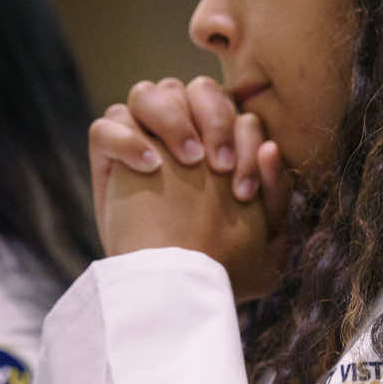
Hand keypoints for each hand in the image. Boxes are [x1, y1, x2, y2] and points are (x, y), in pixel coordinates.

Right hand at [91, 78, 293, 297]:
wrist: (172, 295)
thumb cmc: (220, 269)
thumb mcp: (265, 242)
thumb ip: (276, 194)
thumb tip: (270, 148)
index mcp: (217, 142)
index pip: (234, 110)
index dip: (243, 137)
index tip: (242, 188)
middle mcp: (179, 133)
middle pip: (194, 88)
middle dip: (212, 119)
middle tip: (216, 166)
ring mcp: (140, 140)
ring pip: (149, 93)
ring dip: (172, 118)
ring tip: (186, 161)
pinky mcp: (107, 156)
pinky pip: (108, 125)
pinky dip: (127, 138)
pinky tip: (149, 168)